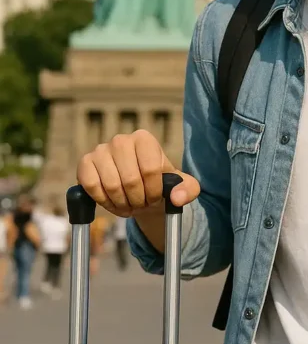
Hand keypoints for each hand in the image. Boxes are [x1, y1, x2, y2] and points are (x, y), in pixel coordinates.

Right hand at [76, 130, 199, 218]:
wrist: (138, 189)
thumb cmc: (159, 184)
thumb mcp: (182, 186)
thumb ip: (188, 190)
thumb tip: (177, 198)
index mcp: (144, 139)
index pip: (150, 169)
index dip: (154, 191)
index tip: (155, 198)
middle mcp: (121, 140)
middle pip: (130, 179)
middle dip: (138, 200)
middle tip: (140, 204)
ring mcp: (100, 150)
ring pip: (112, 185)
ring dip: (122, 203)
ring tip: (129, 204)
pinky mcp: (85, 163)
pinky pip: (92, 187)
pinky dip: (104, 202)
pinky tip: (113, 202)